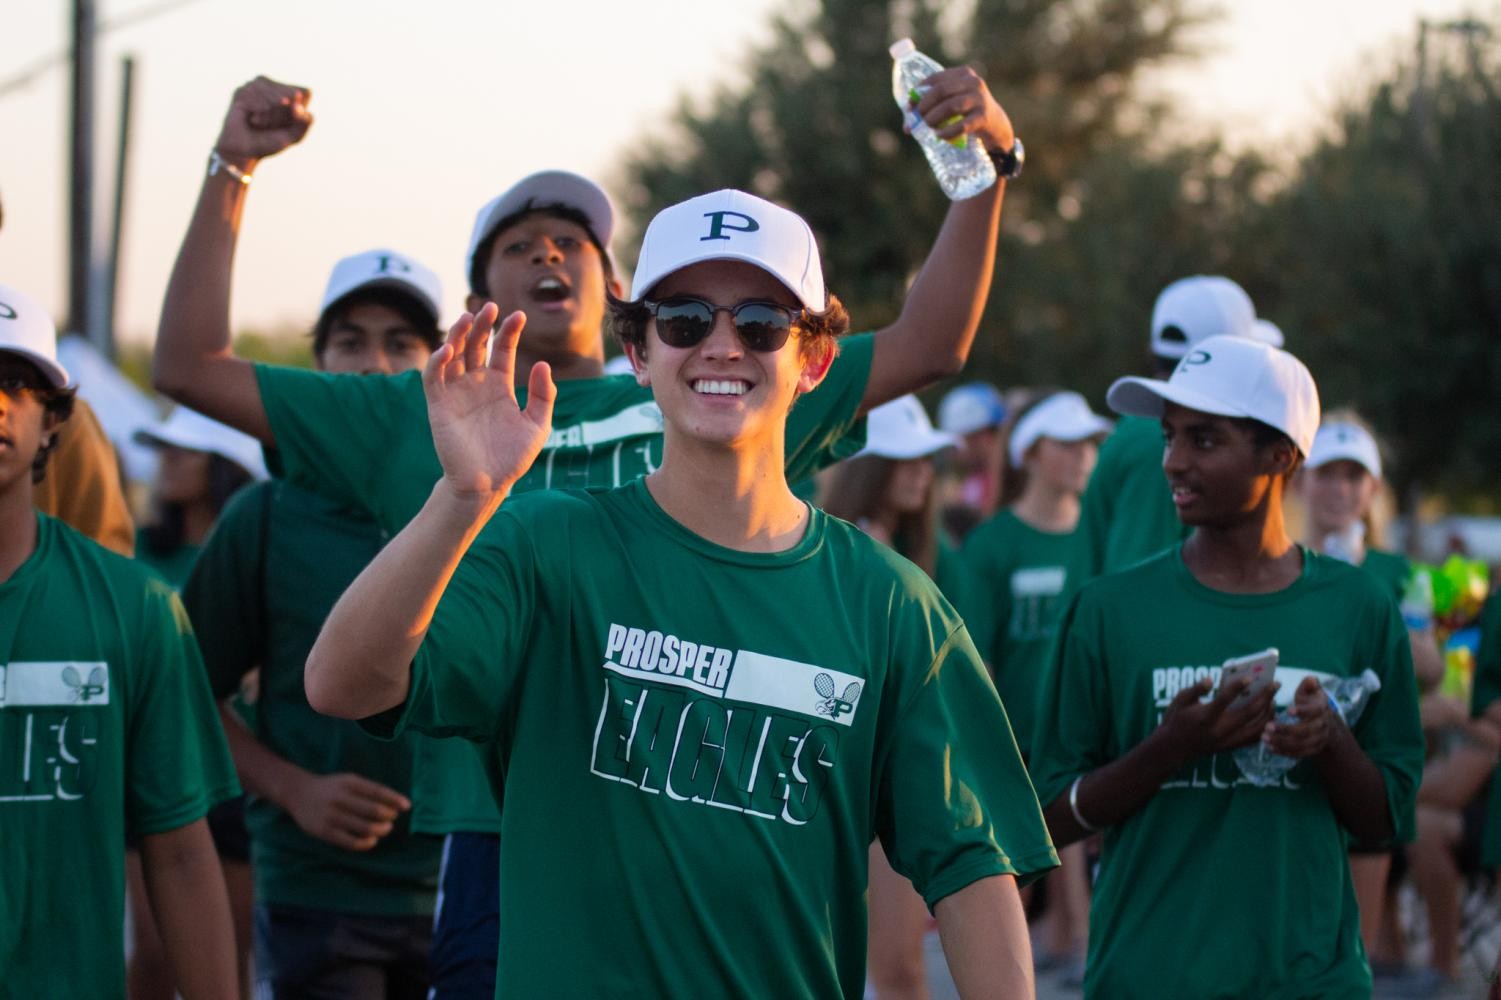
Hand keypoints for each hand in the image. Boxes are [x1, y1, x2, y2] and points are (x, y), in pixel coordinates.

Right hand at [214, 75, 312, 164]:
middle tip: (271, 126)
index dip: (298, 111)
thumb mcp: (294, 136)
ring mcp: (257, 86)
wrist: (244, 151)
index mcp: (292, 95)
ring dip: (269, 114)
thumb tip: (297, 102)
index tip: (288, 124)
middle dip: (283, 114)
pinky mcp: (241, 90)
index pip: (304, 93)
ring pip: (271, 92)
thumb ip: (304, 122)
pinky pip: (255, 94)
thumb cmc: (270, 142)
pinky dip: (258, 109)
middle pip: (288, 93)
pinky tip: (253, 119)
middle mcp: (275, 86)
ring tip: (260, 124)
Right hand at [284, 772, 409, 850]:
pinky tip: (372, 840)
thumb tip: (395, 804)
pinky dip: (366, 843)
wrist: (298, 793)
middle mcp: (340, 798)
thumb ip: (368, 790)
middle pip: (374, 811)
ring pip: (365, 827)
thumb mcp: (348, 781)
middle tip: (392, 820)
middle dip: (389, 817)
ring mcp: (332, 816)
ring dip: (380, 831)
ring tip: (384, 830)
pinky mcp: (324, 832)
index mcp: (349, 783)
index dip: (394, 799)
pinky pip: (350, 842)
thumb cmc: (331, 788)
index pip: (377, 791)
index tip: (407, 806)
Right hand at [424, 303, 555, 503]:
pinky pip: (434, 378)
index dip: (508, 332)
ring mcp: (456, 393)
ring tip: (468, 318)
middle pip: (475, 345)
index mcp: (499, 385)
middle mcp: (476, 384)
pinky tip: (448, 349)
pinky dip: (437, 361)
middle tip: (490, 307)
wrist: (488, 484)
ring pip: (452, 355)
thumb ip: (543, 395)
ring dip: (458, 335)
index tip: (519, 316)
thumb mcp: (538, 424)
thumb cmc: (512, 456)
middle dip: (481, 325)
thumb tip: (542, 364)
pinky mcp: (439, 406)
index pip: (501, 350)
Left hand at [911, 66, 1014, 151]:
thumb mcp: (954, 101)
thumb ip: (934, 104)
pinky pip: (961, 125)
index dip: (918, 92)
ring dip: (933, 118)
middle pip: (941, 91)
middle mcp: (973, 82)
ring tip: (926, 126)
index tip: (909, 106)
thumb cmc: (967, 112)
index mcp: (963, 74)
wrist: (995, 125)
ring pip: (950, 106)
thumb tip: (907, 120)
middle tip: (916, 118)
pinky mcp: (983, 117)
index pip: (936, 79)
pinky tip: (939, 136)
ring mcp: (980, 99)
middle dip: (924, 106)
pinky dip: (947, 132)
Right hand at [1156, 675, 1277, 764]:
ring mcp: (1227, 741)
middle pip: (1249, 713)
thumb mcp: (1179, 700)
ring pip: (1257, 727)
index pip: (1225, 699)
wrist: (1173, 748)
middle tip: (1276, 684)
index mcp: (1204, 716)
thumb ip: (1196, 689)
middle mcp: (1219, 730)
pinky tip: (1267, 716)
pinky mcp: (1231, 747)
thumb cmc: (1176, 719)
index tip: (1251, 676)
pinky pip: (1254, 738)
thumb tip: (1211, 680)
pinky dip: (1264, 726)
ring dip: (1268, 712)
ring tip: (1272, 699)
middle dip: (1265, 696)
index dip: (1238, 686)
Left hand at [1263, 676, 1335, 758]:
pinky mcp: (1313, 749)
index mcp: (1322, 708)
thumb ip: (1309, 684)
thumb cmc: (1311, 703)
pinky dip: (1285, 752)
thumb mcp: (1311, 691)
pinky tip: (1270, 748)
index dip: (1302, 711)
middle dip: (1286, 730)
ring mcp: (1319, 739)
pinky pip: (1300, 754)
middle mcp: (1323, 725)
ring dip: (1282, 742)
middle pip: (1306, 731)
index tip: (1288, 711)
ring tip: (1264, 738)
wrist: (1324, 723)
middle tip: (1267, 727)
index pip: (1314, 710)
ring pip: (1302, 744)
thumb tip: (1311, 679)